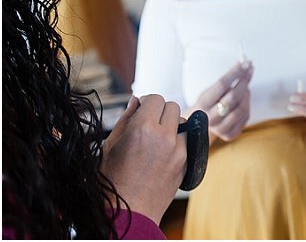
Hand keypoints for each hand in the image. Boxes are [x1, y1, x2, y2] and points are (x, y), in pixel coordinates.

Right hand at [101, 94, 186, 224]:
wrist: (128, 212)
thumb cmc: (114, 181)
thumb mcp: (111, 145)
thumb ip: (127, 118)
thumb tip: (136, 101)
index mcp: (143, 129)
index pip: (156, 98)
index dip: (147, 102)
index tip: (142, 109)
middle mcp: (164, 137)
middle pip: (172, 106)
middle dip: (160, 111)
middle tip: (149, 123)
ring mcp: (178, 150)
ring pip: (183, 122)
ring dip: (172, 125)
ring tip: (157, 139)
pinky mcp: (187, 161)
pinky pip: (187, 139)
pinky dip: (178, 140)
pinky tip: (164, 152)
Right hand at [189, 61, 253, 142]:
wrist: (201, 123)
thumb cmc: (209, 103)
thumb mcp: (211, 91)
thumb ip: (226, 81)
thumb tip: (244, 65)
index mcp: (202, 104)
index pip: (222, 84)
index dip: (235, 72)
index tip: (244, 63)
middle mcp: (210, 118)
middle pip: (233, 97)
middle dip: (244, 81)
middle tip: (249, 69)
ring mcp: (220, 129)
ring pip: (241, 108)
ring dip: (246, 94)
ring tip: (244, 86)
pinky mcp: (230, 135)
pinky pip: (245, 117)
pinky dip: (246, 105)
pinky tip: (243, 99)